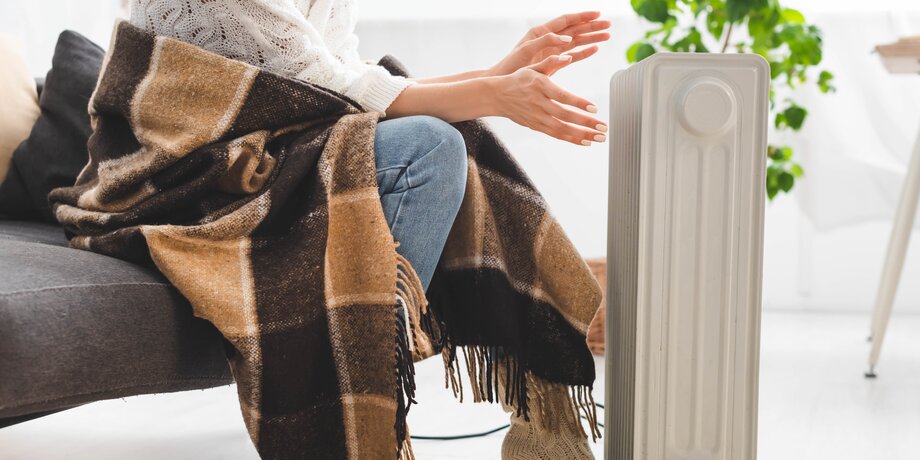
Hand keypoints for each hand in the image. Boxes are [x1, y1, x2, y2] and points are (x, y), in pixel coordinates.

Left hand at [488, 11, 610, 77]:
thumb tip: (567, 39)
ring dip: (591, 38)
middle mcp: (548, 39)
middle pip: (575, 29)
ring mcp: (552, 51)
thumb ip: (546, 42)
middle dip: (592, 26)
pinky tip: (595, 49)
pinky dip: (584, 52)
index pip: (566, 21)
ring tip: (607, 35)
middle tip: (608, 24)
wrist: (504, 81)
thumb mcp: (527, 50)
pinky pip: (572, 55)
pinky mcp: (554, 63)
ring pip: (576, 41)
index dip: (582, 16)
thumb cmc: (512, 65)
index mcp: (541, 32)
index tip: (597, 14)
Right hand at [489, 55, 606, 145]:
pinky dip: (571, 139)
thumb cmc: (517, 79)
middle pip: (565, 116)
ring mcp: (537, 117)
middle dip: (586, 123)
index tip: (594, 108)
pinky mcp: (536, 126)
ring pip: (562, 129)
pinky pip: (556, 135)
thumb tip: (568, 56)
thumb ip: (551, 61)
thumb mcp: (532, 67)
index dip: (578, 103)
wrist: (497, 96)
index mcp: (540, 86)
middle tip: (604, 127)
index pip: (562, 96)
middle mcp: (538, 104)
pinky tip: (586, 141)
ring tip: (599, 137)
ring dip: (582, 135)